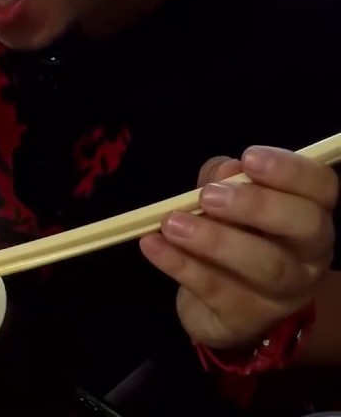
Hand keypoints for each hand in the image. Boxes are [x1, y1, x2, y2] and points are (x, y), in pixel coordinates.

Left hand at [141, 147, 337, 349]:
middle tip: (208, 196)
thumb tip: (227, 171)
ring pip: (264, 265)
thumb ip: (225, 181)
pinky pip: (216, 289)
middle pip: (305, 226)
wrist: (221, 308)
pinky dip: (180, 265)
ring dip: (215, 240)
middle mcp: (309, 254)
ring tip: (172, 223)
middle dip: (257, 205)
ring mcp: (284, 292)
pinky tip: (153, 245)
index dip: (291, 170)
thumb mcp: (227, 203)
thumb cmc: (232, 238)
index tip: (249, 156)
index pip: (321, 187)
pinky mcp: (246, 318)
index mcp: (309, 215)